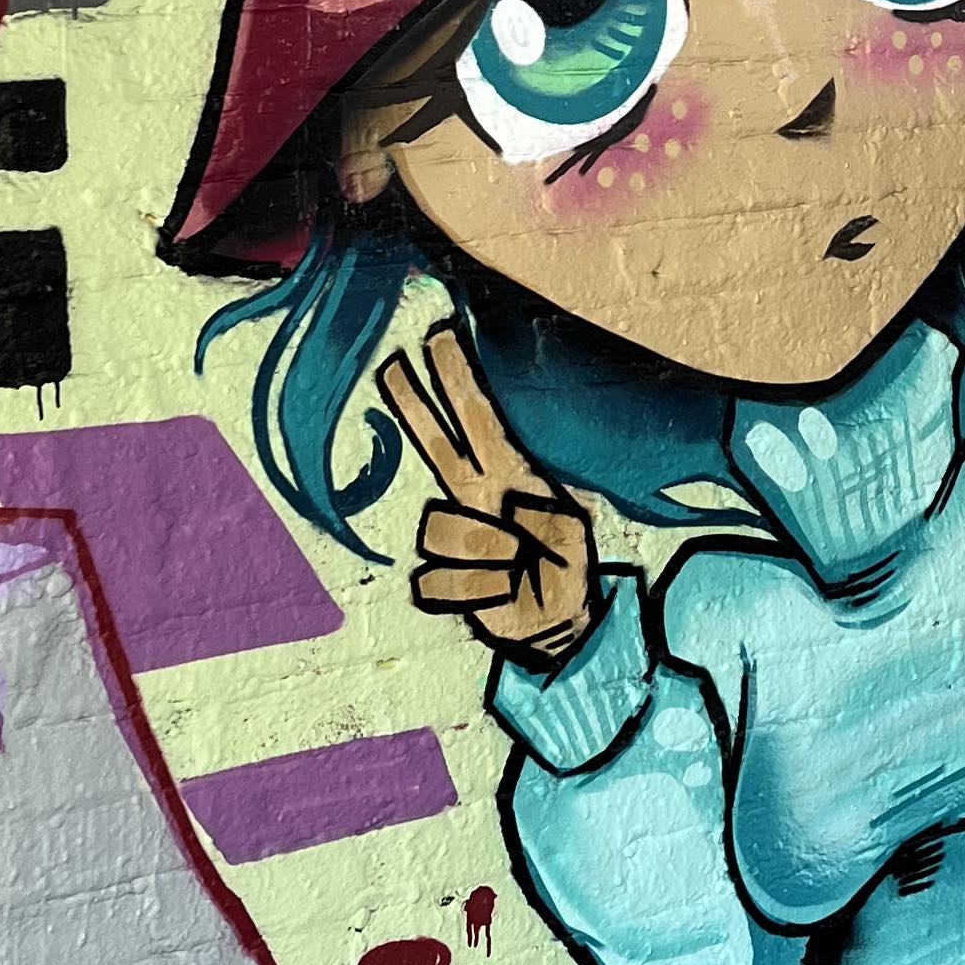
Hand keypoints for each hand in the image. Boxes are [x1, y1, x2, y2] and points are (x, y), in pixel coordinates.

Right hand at [379, 326, 599, 662]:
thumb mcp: (574, 532)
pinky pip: (439, 582)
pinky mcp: (445, 582)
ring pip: (442, 530)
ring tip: (517, 568)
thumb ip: (544, 515)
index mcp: (510, 477)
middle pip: (436, 444)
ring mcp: (458, 539)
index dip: (459, 381)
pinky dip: (477, 595)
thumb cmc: (567, 567)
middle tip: (390, 366)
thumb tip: (504, 509)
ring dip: (486, 555)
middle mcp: (477, 499)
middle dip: (415, 405)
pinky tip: (499, 595)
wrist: (561, 625)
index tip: (440, 339)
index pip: (477, 420)